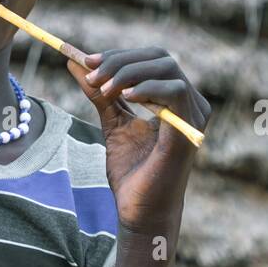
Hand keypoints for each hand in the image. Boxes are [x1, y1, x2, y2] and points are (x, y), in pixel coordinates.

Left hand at [67, 45, 210, 232]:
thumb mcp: (111, 123)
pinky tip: (124, 97)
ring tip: (103, 89)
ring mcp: (193, 115)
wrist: (139, 210)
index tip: (85, 61)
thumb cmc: (131, 173)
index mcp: (173, 100)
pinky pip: (174, 92)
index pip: (151, 60)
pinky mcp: (189, 129)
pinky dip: (147, 88)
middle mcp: (189, 103)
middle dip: (121, 61)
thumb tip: (74, 63)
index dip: (119, 56)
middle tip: (91, 72)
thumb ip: (99, 94)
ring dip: (129, 73)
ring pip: (167, 69)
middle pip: (160, 58)